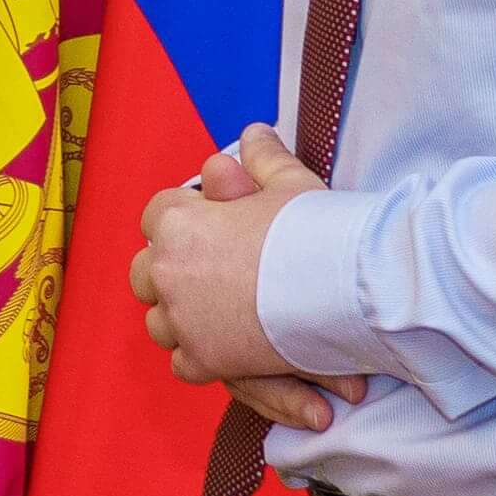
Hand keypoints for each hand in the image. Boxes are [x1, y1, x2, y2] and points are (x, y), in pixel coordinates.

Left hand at [130, 126, 367, 429]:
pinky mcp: (204, 360)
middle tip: (212, 275)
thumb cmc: (318, 231)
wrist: (349, 289)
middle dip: (170, 273)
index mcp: (179, 222)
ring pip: (160, 321)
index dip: (184, 220)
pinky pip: (182, 361)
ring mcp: (183, 320)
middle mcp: (168, 271)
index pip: (157, 215)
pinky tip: (229, 347)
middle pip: (145, 272)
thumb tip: (254, 134)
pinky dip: (201, 356)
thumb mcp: (291, 184)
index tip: (212, 229)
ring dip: (182, 317)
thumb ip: (264, 158)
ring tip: (220, 312)